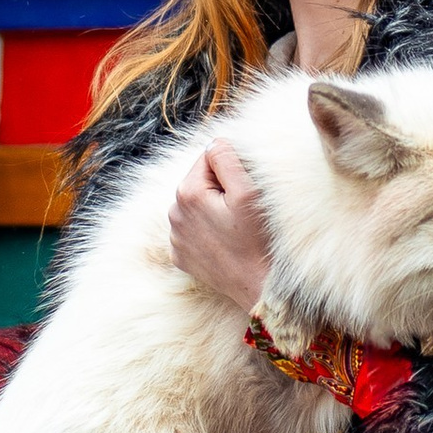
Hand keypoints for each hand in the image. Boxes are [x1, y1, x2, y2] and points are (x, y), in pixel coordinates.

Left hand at [168, 137, 272, 315]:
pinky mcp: (180, 257)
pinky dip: (207, 231)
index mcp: (188, 193)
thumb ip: (226, 159)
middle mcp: (174, 213)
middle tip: (243, 210)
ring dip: (213, 209)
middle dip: (220, 188)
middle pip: (200, 182)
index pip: (208, 157)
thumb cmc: (258, 241)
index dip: (231, 168)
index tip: (246, 189)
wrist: (258, 289)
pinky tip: (225, 243)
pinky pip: (192, 231)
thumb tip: (213, 143)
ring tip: (235, 228)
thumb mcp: (248, 192)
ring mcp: (175, 238)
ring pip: (195, 206)